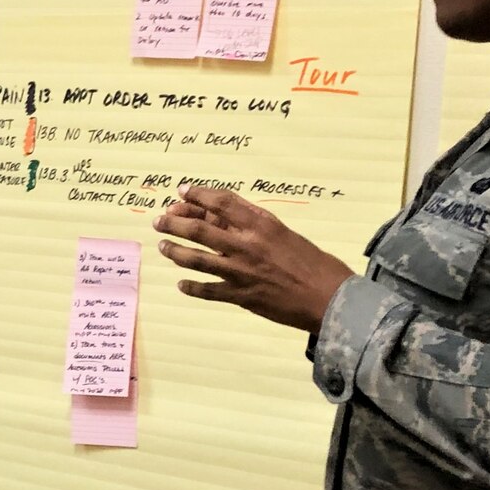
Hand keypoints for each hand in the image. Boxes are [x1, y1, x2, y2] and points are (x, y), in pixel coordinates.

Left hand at [153, 185, 355, 332]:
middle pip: (199, 230)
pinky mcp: (241, 296)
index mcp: (262, 224)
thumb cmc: (314, 263)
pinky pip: (208, 290)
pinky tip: (181, 284)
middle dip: (174, 223)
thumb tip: (224, 218)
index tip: (181, 191)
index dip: (197, 196)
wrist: (329, 297)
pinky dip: (192, 287)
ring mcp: (241, 271)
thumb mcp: (285, 233)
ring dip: (175, 252)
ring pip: (196, 259)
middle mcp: (247, 245)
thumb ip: (255, 226)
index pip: (221, 203)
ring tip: (163, 247)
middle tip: (159, 220)